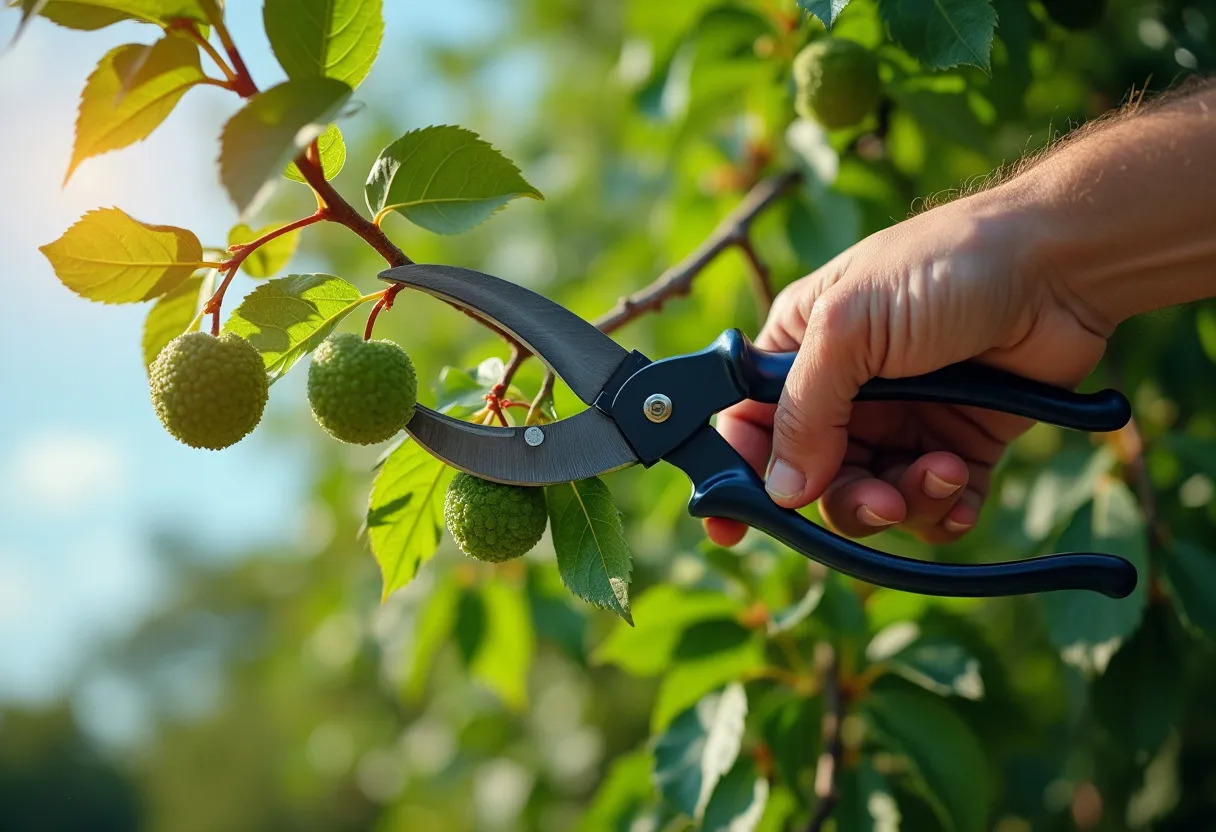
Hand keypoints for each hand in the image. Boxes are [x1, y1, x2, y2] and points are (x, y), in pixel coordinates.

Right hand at [706, 190, 1111, 545]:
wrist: (1058, 268)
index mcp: (798, 350)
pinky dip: (943, 510)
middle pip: (810, 479)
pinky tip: (961, 488)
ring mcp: (900, 421)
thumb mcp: (851, 327)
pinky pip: (932, 505)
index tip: (727, 525)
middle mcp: (843, 392)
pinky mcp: (956, 443)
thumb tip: (779, 490)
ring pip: (871, 499)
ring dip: (902, 502)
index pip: (746, 425)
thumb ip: (805, 409)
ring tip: (940, 472)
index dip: (734, 474)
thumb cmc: (943, 268)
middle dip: (842, 499)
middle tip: (878, 500)